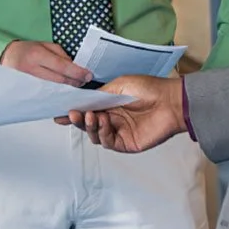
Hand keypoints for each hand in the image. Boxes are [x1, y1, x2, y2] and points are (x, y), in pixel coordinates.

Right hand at [0, 40, 91, 86]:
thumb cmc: (27, 50)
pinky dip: (58, 94)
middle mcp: (32, 71)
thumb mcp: (44, 45)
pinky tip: (65, 92)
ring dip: (68, 89)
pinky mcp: (28, 93)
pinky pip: (47, 95)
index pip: (62, 67)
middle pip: (60, 81)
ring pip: (55, 90)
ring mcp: (29, 84)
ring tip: (76, 85)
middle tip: (85, 80)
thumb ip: (61, 55)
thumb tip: (75, 67)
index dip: (77, 72)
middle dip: (75, 82)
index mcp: (37, 56)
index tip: (88, 75)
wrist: (6, 58)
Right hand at [56, 74, 185, 152]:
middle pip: (89, 124)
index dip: (74, 112)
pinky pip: (108, 142)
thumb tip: (83, 99)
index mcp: (110, 104)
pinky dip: (102, 134)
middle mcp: (113, 119)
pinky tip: (103, 123)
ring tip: (91, 116)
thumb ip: (100, 93)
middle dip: (78, 120)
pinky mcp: (126, 143)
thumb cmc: (149, 88)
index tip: (58, 113)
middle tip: (71, 114)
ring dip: (90, 126)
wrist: (170, 101)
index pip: (88, 109)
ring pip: (95, 134)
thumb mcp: (119, 84)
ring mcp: (119, 132)